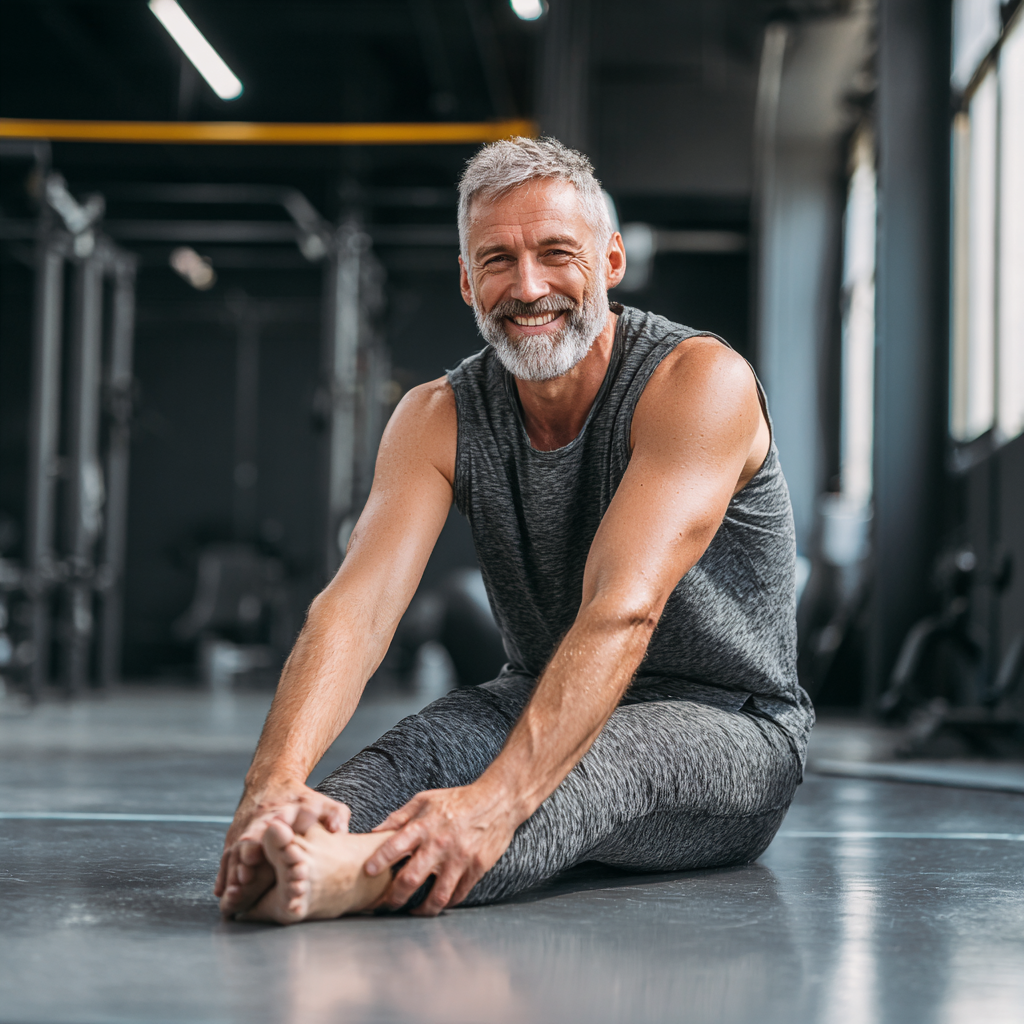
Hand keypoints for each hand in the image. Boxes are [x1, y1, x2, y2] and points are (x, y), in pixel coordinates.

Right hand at [214, 777, 349, 898]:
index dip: (264, 840)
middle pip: (246, 842)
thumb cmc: (301, 800)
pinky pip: (225, 859)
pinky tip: (222, 894)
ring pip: (233, 854)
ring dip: (231, 875)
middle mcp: (256, 823)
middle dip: (243, 861)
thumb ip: (334, 815)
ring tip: (230, 897)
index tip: (257, 857)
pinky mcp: (233, 840)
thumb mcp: (321, 803)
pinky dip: (223, 876)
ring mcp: (242, 831)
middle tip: (242, 881)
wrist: (270, 783)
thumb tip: (339, 830)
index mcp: (279, 813)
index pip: (266, 828)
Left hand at [365, 784, 517, 915]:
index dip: (379, 861)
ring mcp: (459, 859)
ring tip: (411, 911)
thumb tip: (374, 832)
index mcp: (424, 825)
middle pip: (411, 879)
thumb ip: (399, 817)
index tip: (368, 873)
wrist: (497, 802)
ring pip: (435, 897)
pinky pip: (457, 895)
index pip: (395, 846)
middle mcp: (440, 844)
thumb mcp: (425, 800)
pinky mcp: (476, 869)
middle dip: (393, 897)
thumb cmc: (457, 800)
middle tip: (385, 904)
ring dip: (420, 910)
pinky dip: (444, 903)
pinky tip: (436, 903)